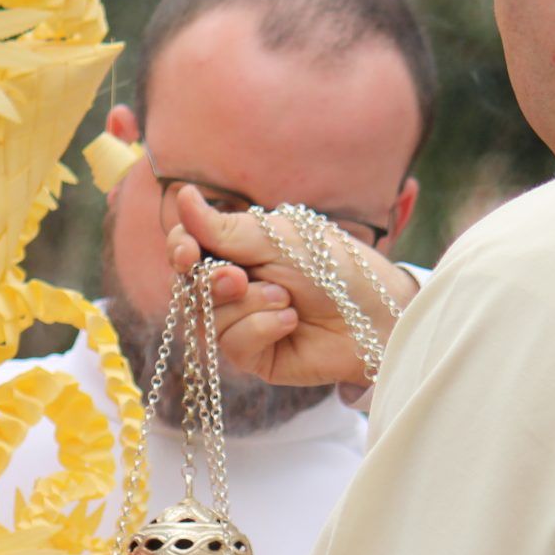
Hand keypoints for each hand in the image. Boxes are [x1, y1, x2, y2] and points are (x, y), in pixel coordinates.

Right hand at [165, 183, 414, 388]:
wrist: (375, 312)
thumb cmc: (335, 268)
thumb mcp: (279, 240)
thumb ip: (225, 228)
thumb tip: (182, 196)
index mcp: (239, 251)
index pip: (188, 249)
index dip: (179, 250)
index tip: (186, 252)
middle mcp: (236, 288)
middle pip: (190, 287)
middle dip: (211, 282)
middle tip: (238, 279)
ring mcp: (243, 324)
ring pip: (208, 319)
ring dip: (248, 305)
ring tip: (285, 299)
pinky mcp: (257, 357)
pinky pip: (233, 345)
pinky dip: (261, 328)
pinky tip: (290, 321)